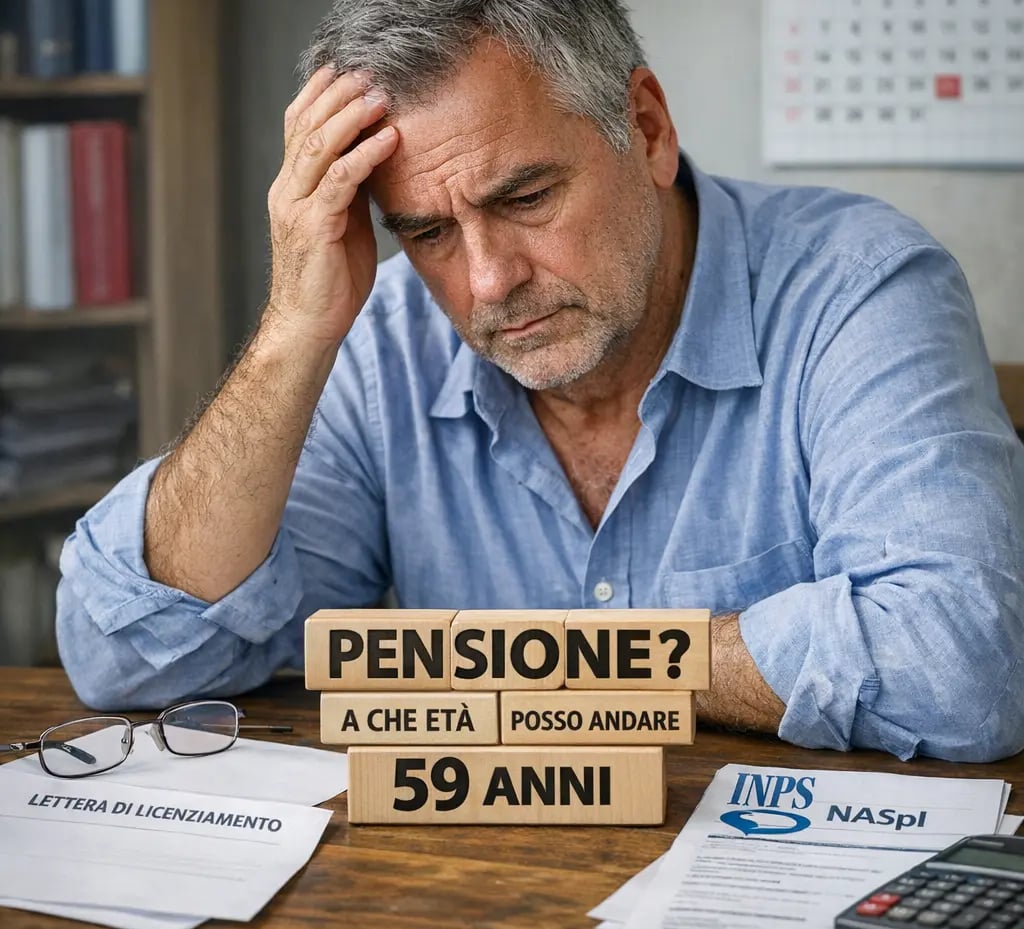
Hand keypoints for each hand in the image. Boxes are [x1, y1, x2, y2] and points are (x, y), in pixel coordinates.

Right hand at [265, 67, 398, 344]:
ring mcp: (296, 208)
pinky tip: (389, 139)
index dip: (320, 94)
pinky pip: (341, 181)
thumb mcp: (342, 224)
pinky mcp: (314, 227)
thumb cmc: (329, 280)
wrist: (309, 325)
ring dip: (352, 116)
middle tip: (370, 75)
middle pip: (305, 125)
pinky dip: (365, 155)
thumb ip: (350, 192)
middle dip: (338, 95)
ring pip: (319, 146)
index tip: (347, 71)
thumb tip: (374, 160)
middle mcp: (286, 190)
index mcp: (290, 187)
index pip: (297, 126)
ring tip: (381, 97)